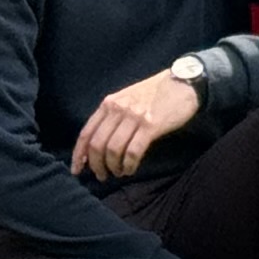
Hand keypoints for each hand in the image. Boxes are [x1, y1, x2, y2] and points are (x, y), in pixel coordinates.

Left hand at [73, 66, 202, 181]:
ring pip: (113, 150)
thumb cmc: (154, 93)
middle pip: (97, 144)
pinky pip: (133, 151)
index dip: (79, 154)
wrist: (182, 83)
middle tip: (102, 176)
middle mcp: (117, 109)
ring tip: (119, 173)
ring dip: (113, 167)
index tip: (77, 170)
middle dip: (96, 165)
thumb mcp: (126, 99)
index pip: (86, 133)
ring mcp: (134, 117)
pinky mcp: (151, 125)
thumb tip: (98, 144)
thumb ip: (112, 116)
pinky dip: (129, 165)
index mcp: (108, 104)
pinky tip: (131, 169)